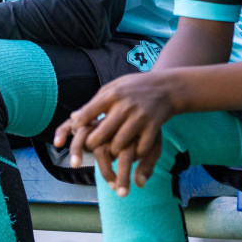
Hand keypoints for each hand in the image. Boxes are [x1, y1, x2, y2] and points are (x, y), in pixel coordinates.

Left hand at [53, 73, 179, 195]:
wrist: (167, 87)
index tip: (77, 131)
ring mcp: (139, 118)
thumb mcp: (114, 87)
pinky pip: (139, 150)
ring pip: (118, 146)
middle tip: (92, 146)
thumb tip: (73, 117)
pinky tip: (132, 151)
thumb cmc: (135, 87)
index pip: (87, 114)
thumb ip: (96, 101)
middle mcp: (124, 106)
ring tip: (112, 150)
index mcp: (112, 94)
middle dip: (92, 144)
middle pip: (100, 135)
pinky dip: (134, 155)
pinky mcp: (153, 127)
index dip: (79, 126)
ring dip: (113, 151)